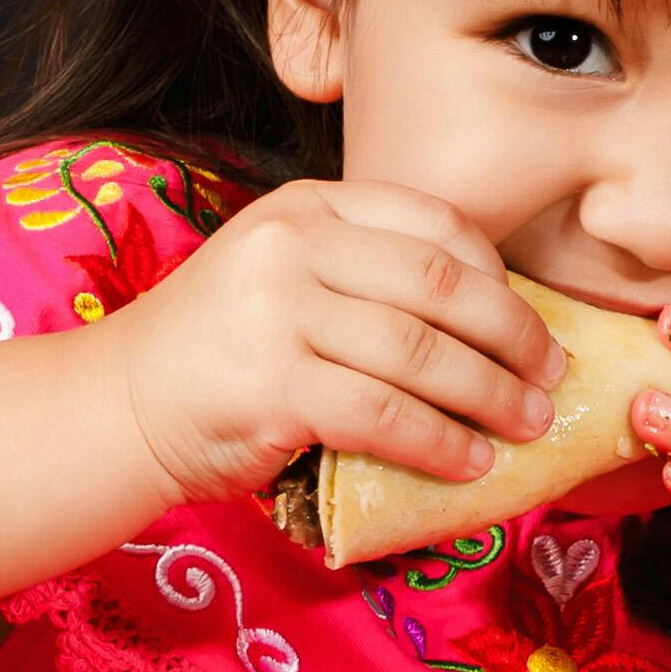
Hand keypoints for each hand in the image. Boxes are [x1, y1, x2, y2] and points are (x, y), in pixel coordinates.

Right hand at [94, 179, 564, 508]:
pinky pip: (385, 414)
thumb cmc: (220, 352)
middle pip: (444, 286)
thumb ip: (366, 277)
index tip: (530, 320)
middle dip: (515, 336)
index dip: (500, 275)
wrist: (118, 406)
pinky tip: (469, 465)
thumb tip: (494, 320)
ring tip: (527, 425)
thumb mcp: (287, 276)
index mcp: (309, 207)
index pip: (436, 224)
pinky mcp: (274, 385)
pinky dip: (440, 443)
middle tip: (551, 376)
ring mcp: (280, 311)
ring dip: (492, 396)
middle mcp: (295, 245)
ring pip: (423, 353)